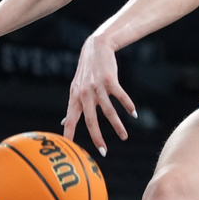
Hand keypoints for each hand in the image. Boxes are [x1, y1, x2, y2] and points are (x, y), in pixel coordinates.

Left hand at [62, 34, 134, 155]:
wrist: (95, 48)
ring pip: (109, 112)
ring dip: (118, 126)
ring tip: (124, 136)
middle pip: (91, 121)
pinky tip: (134, 114)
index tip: (70, 149)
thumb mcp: (76, 87)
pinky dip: (128, 106)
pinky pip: (120, 97)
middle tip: (103, 151)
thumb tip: (64, 123)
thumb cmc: (86, 71)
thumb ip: (73, 105)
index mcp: (75, 97)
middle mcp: (85, 94)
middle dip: (97, 138)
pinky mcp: (109, 80)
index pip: (71, 120)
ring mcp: (97, 87)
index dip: (69, 134)